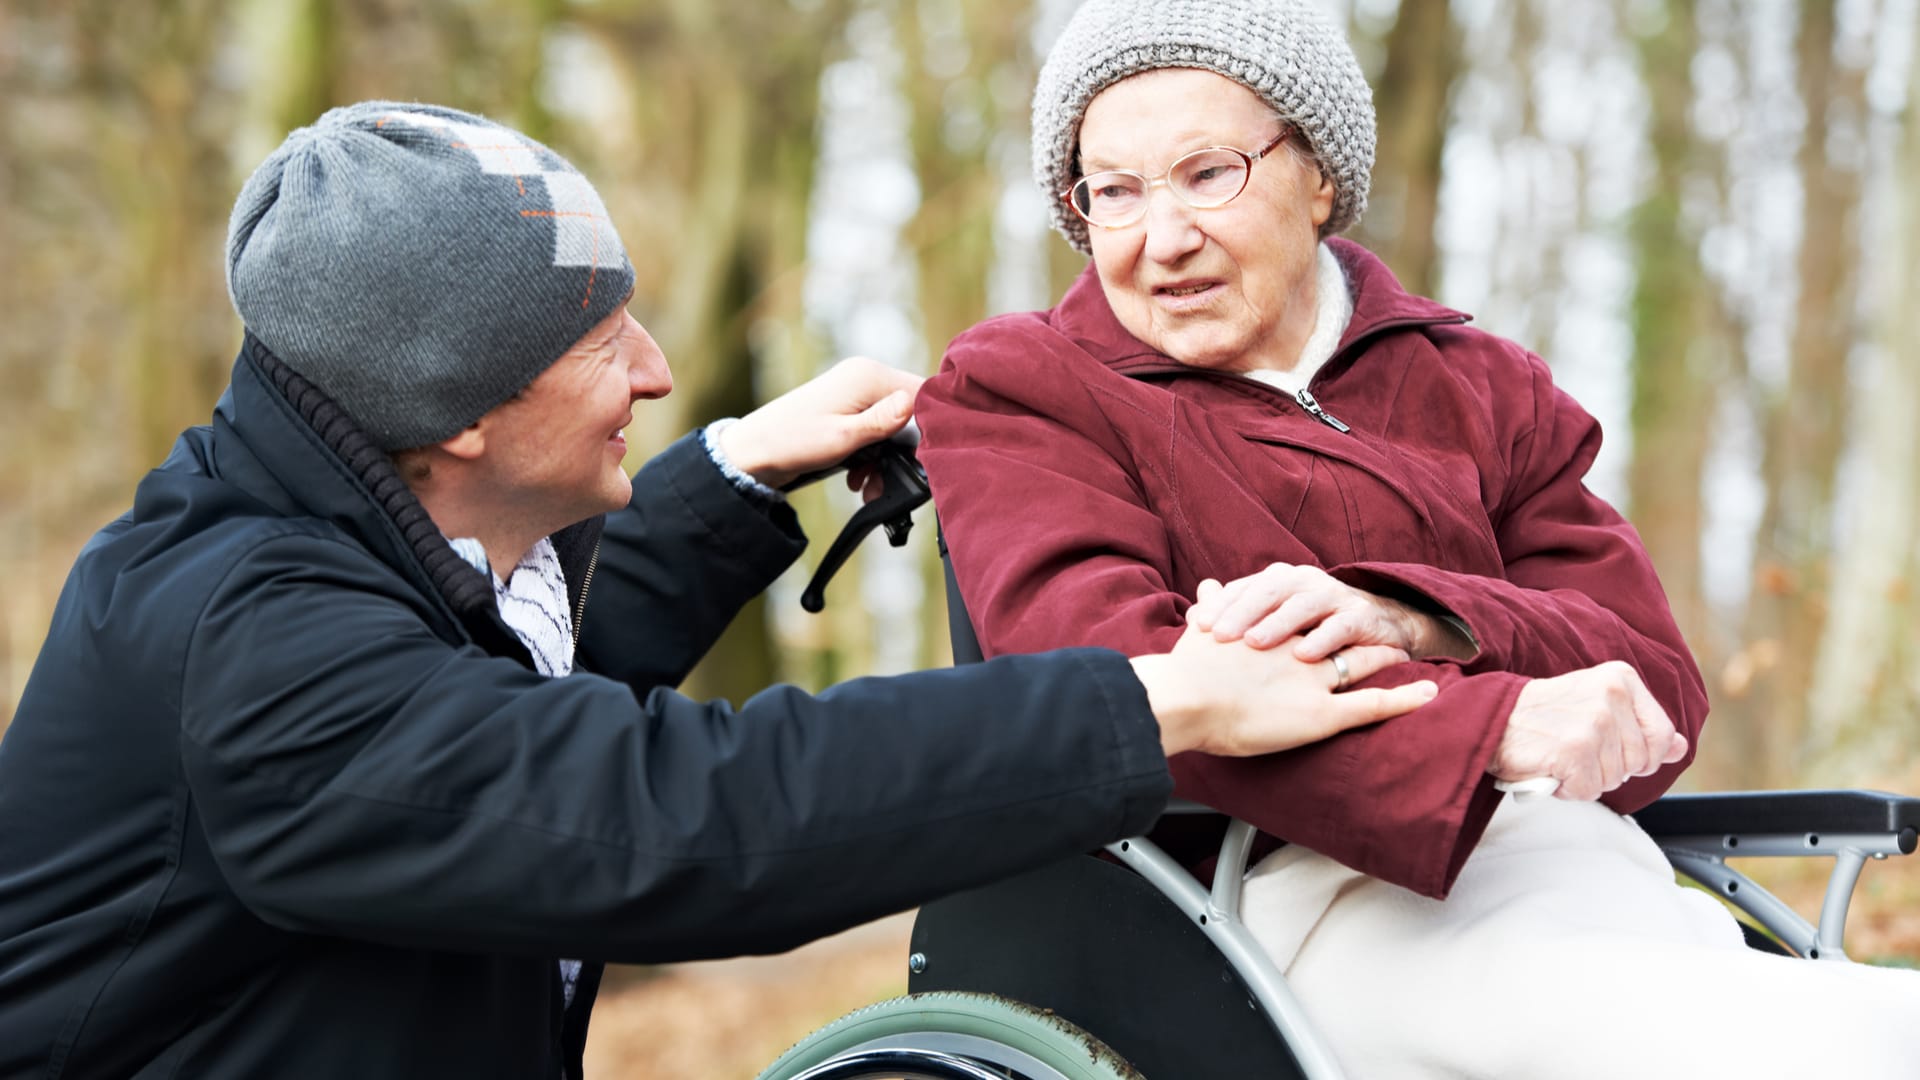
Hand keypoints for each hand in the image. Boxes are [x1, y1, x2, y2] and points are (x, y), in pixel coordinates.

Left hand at [718, 357, 923, 488]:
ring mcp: (856, 391)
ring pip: (893, 425)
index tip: (926, 458)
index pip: (923, 392)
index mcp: (869, 375)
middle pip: (910, 411)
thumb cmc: (793, 442)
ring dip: (886, 458)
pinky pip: (875, 429)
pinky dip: (872, 455)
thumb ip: (884, 422)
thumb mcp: (845, 438)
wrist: (754, 453)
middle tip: (888, 480)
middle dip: (904, 450)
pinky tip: (858, 477)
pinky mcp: (847, 408)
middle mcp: (865, 376)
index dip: (931, 426)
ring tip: (867, 485)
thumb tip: (917, 403)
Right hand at [1130, 625, 1438, 757]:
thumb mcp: (1197, 630)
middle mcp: (1297, 650)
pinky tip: (1428, 694)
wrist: (1187, 698)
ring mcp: (1314, 680)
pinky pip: (1372, 705)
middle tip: (1383, 632)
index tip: (1338, 614)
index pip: (1307, 618)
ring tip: (1404, 656)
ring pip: (1360, 665)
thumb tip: (1207, 585)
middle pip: (1337, 634)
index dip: (1324, 617)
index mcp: (1269, 632)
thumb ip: (1209, 606)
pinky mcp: (1323, 714)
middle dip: (1360, 632)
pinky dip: (1404, 700)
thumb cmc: (1184, 672)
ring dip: (1384, 659)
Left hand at [1186, 563, 1473, 661]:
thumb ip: (1235, 616)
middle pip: (1268, 591)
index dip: (1220, 606)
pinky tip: (1304, 657)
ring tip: (1255, 643)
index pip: (1243, 589)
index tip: (1197, 628)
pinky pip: (1340, 626)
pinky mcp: (1361, 616)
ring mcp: (1333, 596)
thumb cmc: (1311, 629)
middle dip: (1242, 612)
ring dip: (1278, 624)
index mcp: (1278, 581)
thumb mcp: (1273, 622)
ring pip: (1302, 604)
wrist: (1378, 629)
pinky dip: (1322, 639)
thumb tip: (1190, 616)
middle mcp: (1304, 582)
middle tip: (1219, 636)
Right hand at [1488, 661, 1687, 800]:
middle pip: (1639, 762)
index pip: (1662, 735)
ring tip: (1560, 756)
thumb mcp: (1597, 707)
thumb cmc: (1542, 715)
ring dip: (1586, 778)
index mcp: (1621, 679)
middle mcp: (1612, 697)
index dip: (1638, 754)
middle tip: (1574, 749)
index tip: (1606, 745)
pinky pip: (1589, 790)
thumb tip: (1680, 746)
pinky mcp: (1575, 752)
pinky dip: (1568, 789)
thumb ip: (1642, 727)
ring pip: (1614, 779)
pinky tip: (1551, 768)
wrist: (1491, 717)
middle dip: (1608, 768)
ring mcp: (1594, 724)